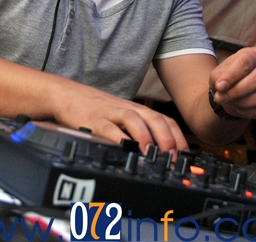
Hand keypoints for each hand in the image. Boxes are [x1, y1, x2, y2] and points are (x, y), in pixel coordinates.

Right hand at [53, 85, 188, 155]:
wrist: (68, 94)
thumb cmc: (98, 110)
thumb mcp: (123, 117)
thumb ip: (140, 131)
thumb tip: (162, 154)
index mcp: (138, 111)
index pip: (166, 121)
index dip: (179, 139)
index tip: (187, 157)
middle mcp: (129, 110)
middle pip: (155, 119)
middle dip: (168, 140)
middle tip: (174, 159)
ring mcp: (111, 113)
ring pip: (135, 120)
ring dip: (146, 137)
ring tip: (153, 155)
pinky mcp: (93, 120)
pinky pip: (108, 128)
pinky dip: (118, 139)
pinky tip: (125, 150)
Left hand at [209, 47, 255, 119]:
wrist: (232, 90)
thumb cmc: (226, 78)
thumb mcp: (217, 73)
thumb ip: (217, 79)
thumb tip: (221, 89)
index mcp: (253, 55)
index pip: (245, 63)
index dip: (231, 76)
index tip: (219, 86)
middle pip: (255, 80)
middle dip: (235, 92)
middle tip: (220, 98)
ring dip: (241, 102)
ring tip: (228, 102)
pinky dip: (245, 111)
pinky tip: (236, 107)